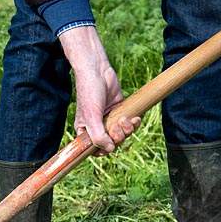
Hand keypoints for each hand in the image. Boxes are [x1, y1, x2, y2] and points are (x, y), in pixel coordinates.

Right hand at [59, 26, 140, 155]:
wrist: (97, 71)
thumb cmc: (89, 92)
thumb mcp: (91, 116)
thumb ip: (98, 136)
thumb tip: (110, 149)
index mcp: (86, 131)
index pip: (95, 149)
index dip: (104, 150)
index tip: (110, 145)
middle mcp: (98, 127)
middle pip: (112, 143)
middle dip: (118, 137)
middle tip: (118, 127)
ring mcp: (110, 120)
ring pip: (122, 135)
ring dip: (127, 130)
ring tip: (126, 119)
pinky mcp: (120, 111)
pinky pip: (129, 124)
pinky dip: (133, 124)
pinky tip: (134, 118)